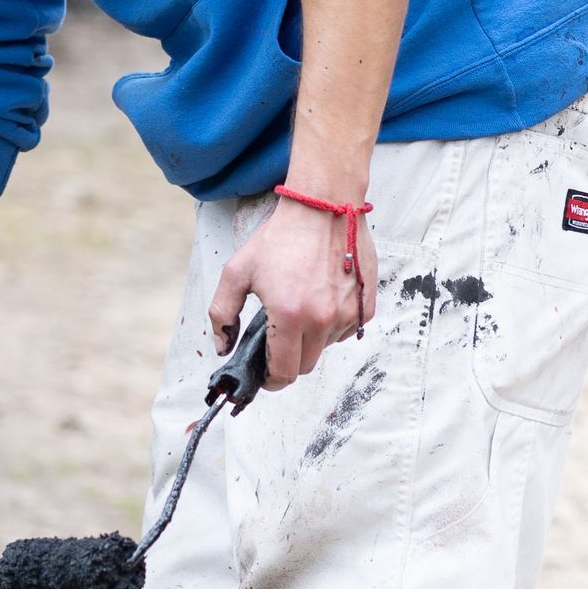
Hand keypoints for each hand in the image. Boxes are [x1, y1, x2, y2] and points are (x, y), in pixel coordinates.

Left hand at [210, 194, 376, 390]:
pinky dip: (332, 326)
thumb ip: (222, 313)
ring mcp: (348, 313)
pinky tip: (319, 301)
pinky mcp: (365, 304)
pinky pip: (347, 330)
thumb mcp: (237, 272)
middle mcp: (323, 319)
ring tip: (299, 310)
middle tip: (277, 342)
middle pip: (306, 365)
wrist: (323, 207)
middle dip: (289, 361)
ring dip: (311, 341)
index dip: (271, 380)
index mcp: (290, 315)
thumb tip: (223, 345)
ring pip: (326, 348)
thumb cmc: (281, 237)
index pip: (284, 372)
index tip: (265, 376)